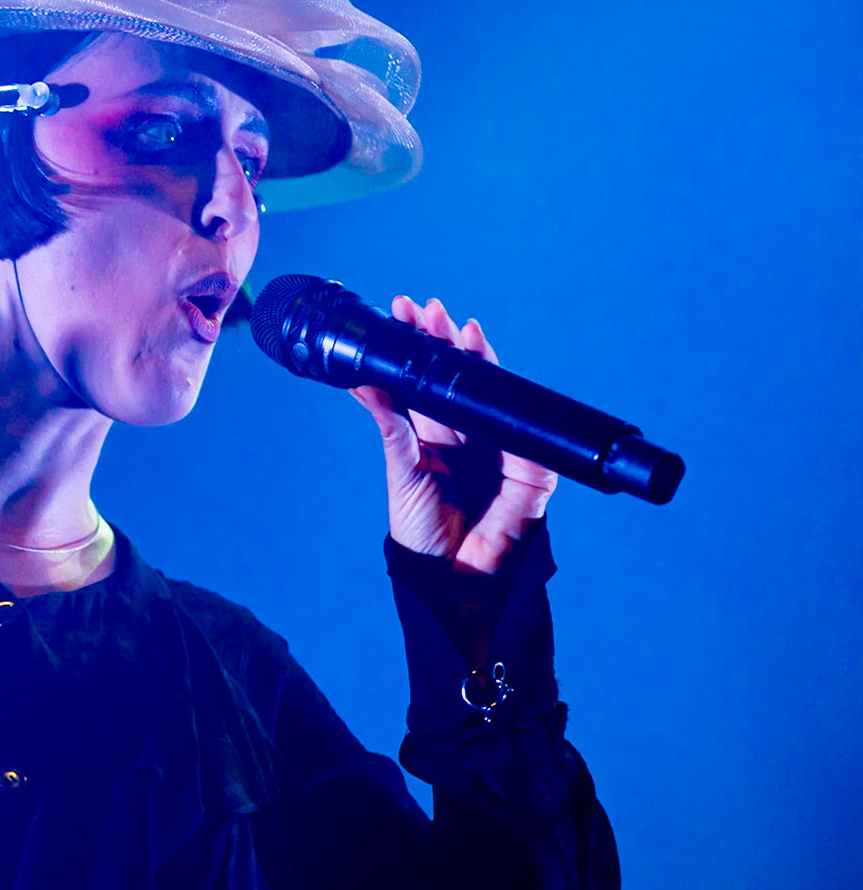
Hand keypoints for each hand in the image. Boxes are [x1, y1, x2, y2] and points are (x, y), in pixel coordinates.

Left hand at [350, 296, 556, 575]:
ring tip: (461, 330)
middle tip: (430, 308)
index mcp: (437, 434)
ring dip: (479, 360)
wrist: (449, 580)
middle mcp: (470, 435)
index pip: (430, 381)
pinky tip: (492, 381)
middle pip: (461, 379)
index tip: (406, 312)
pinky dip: (512, 411)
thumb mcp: (401, 469)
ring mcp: (502, 450)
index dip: (421, 347)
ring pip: (493, 395)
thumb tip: (358, 380)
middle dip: (447, 341)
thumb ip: (389, 424)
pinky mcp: (531, 474)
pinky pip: (526, 438)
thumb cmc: (421, 530)